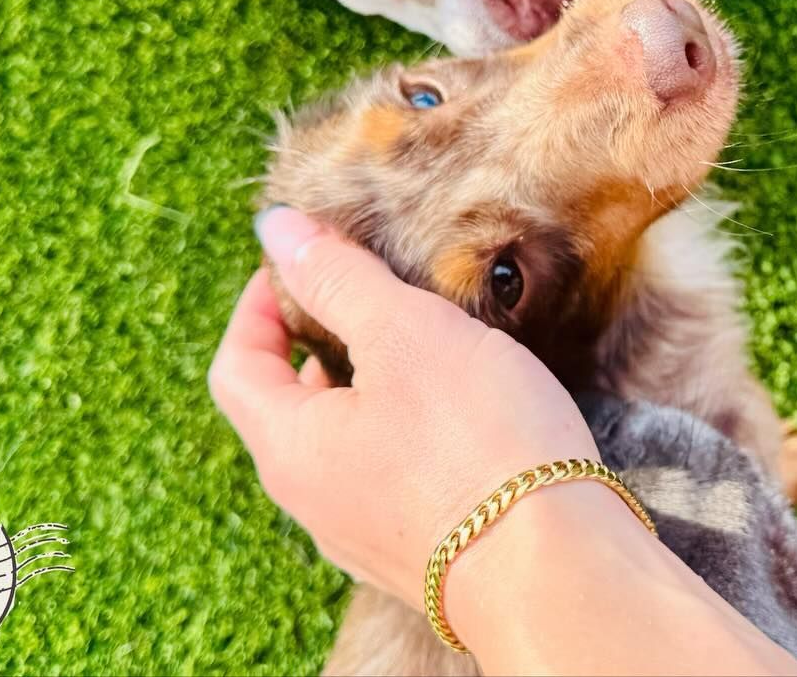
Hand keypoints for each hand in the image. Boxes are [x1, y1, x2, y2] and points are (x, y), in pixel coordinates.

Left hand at [209, 207, 599, 608]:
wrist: (560, 569)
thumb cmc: (477, 442)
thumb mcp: (404, 333)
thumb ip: (337, 277)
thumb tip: (274, 227)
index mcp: (290, 448)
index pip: (236, 367)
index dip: (256, 306)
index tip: (299, 264)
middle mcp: (314, 502)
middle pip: (282, 409)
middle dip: (310, 343)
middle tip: (355, 296)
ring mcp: (365, 534)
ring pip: (338, 444)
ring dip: (359, 386)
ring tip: (413, 344)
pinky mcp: (420, 551)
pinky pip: (386, 475)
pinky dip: (399, 428)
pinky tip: (457, 408)